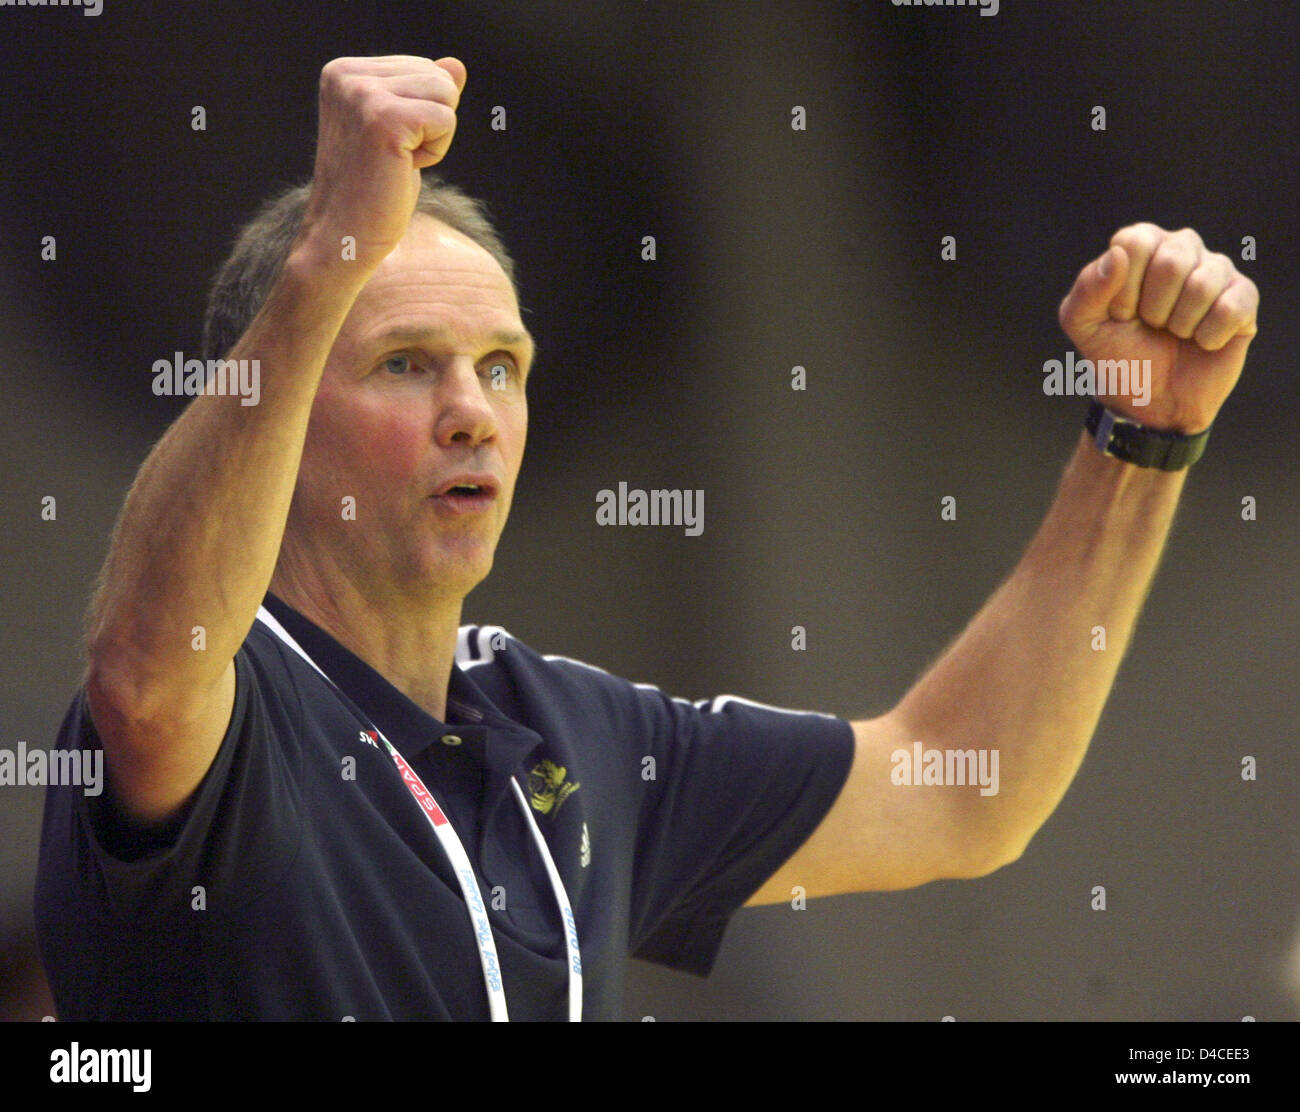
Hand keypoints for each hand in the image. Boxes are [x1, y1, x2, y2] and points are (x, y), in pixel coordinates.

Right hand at [299, 54, 467, 270]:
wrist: (344, 236)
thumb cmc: (373, 189)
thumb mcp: (402, 133)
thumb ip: (424, 93)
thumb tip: (456, 64)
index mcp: (344, 71)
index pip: (423, 68)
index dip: (421, 115)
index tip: (387, 146)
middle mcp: (347, 75)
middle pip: (438, 77)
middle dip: (432, 124)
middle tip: (394, 158)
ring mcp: (362, 95)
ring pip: (446, 95)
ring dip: (435, 138)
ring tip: (398, 162)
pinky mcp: (384, 119)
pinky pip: (446, 119)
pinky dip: (436, 152)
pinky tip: (403, 168)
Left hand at [1058, 223, 1258, 432]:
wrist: (1150, 400)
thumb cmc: (1117, 354)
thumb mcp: (1084, 325)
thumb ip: (1087, 289)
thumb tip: (1117, 255)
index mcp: (1141, 245)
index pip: (1135, 242)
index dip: (1124, 288)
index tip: (1121, 314)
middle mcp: (1181, 248)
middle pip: (1172, 261)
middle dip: (1153, 309)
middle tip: (1151, 325)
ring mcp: (1216, 270)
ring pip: (1202, 286)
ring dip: (1180, 325)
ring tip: (1174, 333)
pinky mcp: (1244, 297)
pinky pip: (1231, 308)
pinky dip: (1208, 337)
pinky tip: (1201, 341)